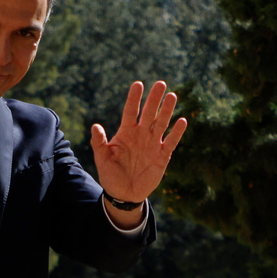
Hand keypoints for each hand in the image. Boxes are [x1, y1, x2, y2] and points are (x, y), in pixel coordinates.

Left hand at [91, 81, 186, 204]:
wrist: (124, 193)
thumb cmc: (111, 174)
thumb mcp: (102, 158)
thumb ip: (99, 142)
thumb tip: (95, 126)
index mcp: (126, 133)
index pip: (131, 111)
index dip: (134, 98)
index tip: (138, 84)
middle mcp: (141, 135)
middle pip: (149, 113)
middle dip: (154, 99)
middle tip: (160, 83)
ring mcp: (152, 144)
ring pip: (161, 123)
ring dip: (167, 110)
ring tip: (172, 96)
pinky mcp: (162, 156)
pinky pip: (171, 142)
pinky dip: (176, 132)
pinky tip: (182, 120)